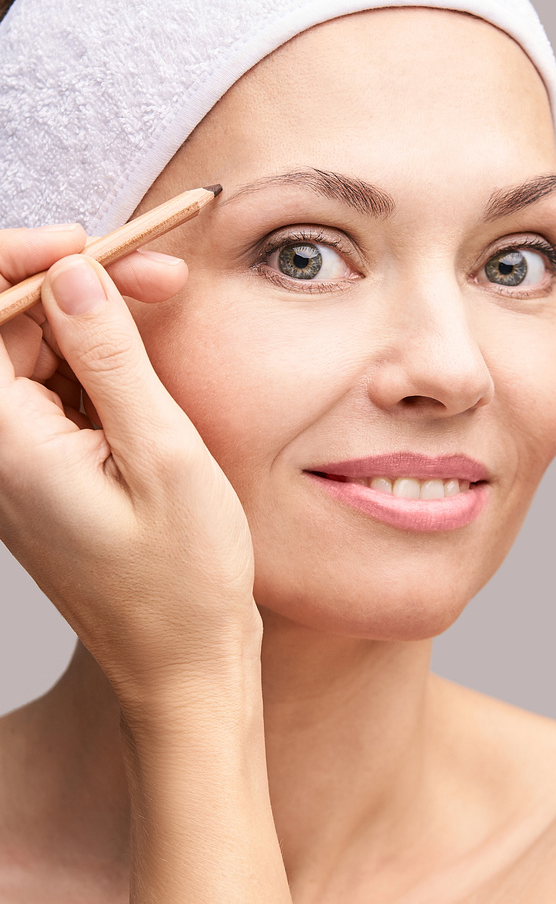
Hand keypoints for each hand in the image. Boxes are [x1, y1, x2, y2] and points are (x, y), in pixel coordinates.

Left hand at [0, 225, 258, 711]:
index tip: (90, 244)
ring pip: (37, 354)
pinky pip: (56, 389)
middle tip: (157, 272)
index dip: (26, 266)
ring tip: (163, 297)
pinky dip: (98, 358)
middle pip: (11, 331)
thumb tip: (72, 275)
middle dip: (77, 284)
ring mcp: (17, 463)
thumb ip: (110, 358)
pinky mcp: (43, 470)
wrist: (184, 667)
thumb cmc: (182, 584)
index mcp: (8, 449)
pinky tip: (145, 352)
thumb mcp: (163, 456)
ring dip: (93, 317)